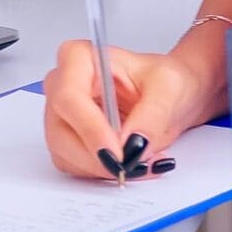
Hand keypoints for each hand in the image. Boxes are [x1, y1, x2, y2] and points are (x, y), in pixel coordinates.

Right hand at [40, 41, 213, 178]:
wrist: (171, 97)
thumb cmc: (165, 80)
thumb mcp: (169, 89)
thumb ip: (152, 115)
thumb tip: (133, 144)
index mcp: (79, 58)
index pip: (69, 97)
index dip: (90, 129)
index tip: (118, 153)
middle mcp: (62, 85)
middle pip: (60, 131)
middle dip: (98, 157)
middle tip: (134, 165)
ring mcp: (61, 115)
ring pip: (65, 154)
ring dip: (104, 168)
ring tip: (143, 162)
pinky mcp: (68, 140)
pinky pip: (75, 167)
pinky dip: (104, 173)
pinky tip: (132, 164)